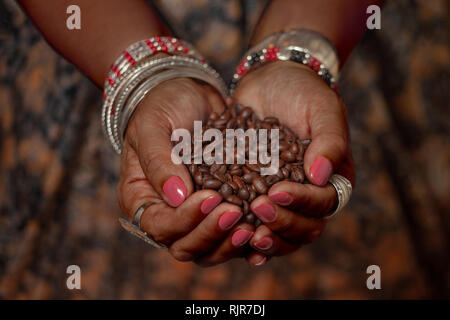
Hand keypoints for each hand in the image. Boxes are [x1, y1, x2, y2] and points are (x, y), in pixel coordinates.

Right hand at [118, 78, 254, 265]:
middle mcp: (166, 214)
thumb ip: (159, 161)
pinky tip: (263, 231)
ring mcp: (194, 217)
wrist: (191, 96)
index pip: (159, 226)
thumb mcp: (153, 125)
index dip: (184, 219)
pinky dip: (245, 240)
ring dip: (229, 243)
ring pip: (209, 250)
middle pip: (184, 246)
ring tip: (251, 227)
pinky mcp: (218, 212)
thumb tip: (176, 196)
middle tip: (235, 213)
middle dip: (210, 234)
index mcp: (142, 198)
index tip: (211, 196)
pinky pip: (229, 237)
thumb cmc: (163, 107)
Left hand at [232, 61, 354, 265]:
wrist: (270, 82)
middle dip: (282, 223)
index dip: (303, 202)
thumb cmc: (302, 92)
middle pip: (304, 228)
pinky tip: (232, 239)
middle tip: (257, 209)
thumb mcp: (322, 108)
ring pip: (281, 235)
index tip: (278, 191)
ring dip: (266, 239)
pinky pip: (255, 227)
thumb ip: (329, 141)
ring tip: (245, 233)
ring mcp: (282, 200)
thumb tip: (321, 177)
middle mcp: (308, 196)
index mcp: (332, 179)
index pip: (324, 203)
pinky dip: (246, 238)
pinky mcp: (256, 198)